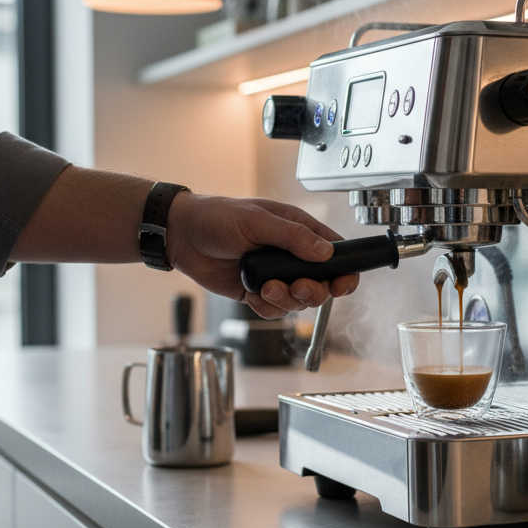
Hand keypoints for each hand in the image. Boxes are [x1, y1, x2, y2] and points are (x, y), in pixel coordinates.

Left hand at [165, 193, 357, 318]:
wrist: (183, 236)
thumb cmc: (217, 217)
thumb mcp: (258, 220)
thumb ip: (294, 236)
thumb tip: (325, 252)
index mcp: (299, 231)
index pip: (336, 253)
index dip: (344, 271)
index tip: (341, 284)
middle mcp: (291, 256)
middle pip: (321, 284)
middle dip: (312, 291)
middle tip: (296, 287)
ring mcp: (275, 276)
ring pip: (298, 301)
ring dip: (286, 300)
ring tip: (267, 288)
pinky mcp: (258, 292)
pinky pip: (274, 310)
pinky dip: (267, 308)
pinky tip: (255, 295)